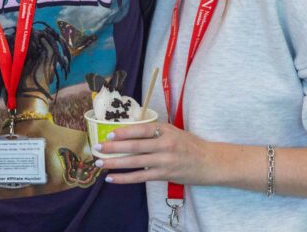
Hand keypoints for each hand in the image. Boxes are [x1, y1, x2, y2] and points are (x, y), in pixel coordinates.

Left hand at [95, 122, 215, 185]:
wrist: (209, 162)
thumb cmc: (189, 144)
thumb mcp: (173, 131)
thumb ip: (154, 131)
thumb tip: (128, 131)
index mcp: (166, 130)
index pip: (141, 129)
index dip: (124, 132)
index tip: (109, 134)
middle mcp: (164, 145)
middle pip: (134, 146)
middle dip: (113, 148)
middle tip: (97, 148)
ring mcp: (164, 161)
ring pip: (134, 162)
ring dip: (114, 163)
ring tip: (99, 164)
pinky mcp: (164, 175)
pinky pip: (140, 177)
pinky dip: (124, 178)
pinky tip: (112, 178)